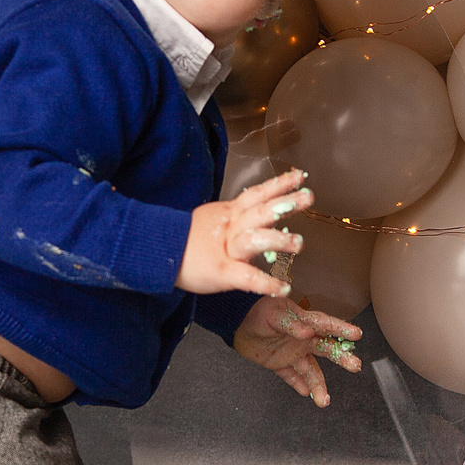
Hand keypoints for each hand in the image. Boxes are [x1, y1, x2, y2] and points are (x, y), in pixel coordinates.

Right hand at [176, 167, 311, 296]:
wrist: (156, 253)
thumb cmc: (186, 240)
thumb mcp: (212, 219)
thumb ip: (236, 216)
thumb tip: (261, 209)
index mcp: (229, 213)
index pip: (257, 194)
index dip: (279, 184)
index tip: (301, 176)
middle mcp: (230, 227)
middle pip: (260, 211)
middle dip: (285, 203)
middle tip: (309, 197)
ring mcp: (225, 249)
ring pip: (254, 239)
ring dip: (277, 240)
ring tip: (299, 243)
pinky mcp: (220, 272)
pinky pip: (246, 277)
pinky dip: (265, 283)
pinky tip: (283, 288)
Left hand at [236, 293, 365, 408]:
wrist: (235, 321)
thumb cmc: (257, 311)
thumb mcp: (274, 314)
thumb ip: (291, 324)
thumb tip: (307, 332)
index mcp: (304, 322)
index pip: (326, 325)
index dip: (341, 328)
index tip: (357, 334)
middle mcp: (302, 339)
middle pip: (326, 349)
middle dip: (341, 358)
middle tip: (356, 365)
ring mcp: (292, 352)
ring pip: (310, 370)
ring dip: (318, 384)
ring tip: (323, 400)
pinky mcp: (279, 364)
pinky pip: (291, 376)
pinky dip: (298, 385)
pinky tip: (306, 393)